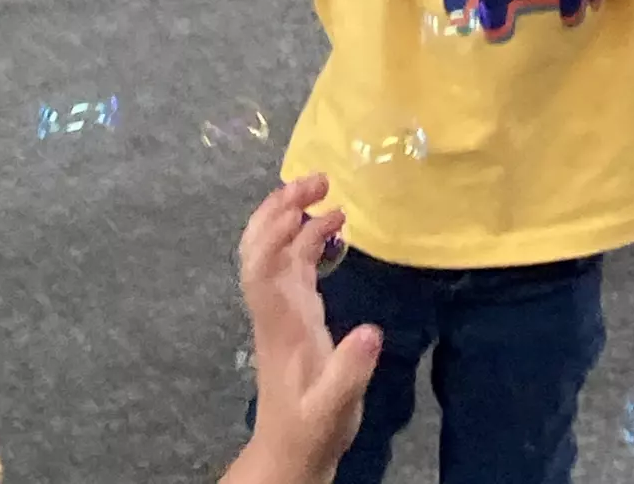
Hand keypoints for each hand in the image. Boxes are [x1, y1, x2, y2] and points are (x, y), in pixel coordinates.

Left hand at [226, 175, 381, 483]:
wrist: (291, 454)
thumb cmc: (311, 431)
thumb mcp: (334, 409)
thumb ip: (350, 370)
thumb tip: (372, 330)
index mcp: (280, 326)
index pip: (263, 271)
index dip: (274, 237)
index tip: (297, 210)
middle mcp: (276, 309)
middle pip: (261, 247)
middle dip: (279, 209)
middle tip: (316, 179)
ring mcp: (283, 308)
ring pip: (276, 250)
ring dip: (292, 214)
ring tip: (325, 189)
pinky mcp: (296, 312)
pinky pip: (294, 262)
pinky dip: (308, 237)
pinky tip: (333, 226)